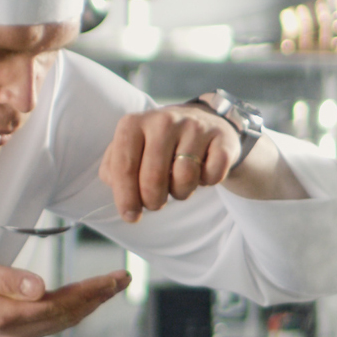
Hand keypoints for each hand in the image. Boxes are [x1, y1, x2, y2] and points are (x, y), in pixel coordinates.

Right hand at [0, 247, 130, 336]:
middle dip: (99, 297)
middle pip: (67, 315)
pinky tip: (84, 299)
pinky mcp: (14, 331)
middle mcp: (15, 330)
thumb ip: (5, 278)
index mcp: (6, 314)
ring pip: (63, 320)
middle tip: (123, 278)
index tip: (114, 278)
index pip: (60, 304)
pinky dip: (74, 308)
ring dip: (90, 304)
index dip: (91, 292)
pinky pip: (53, 321)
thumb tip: (39, 288)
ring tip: (111, 286)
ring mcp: (15, 334)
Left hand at [99, 103, 242, 221]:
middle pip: (153, 179)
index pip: (124, 167)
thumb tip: (118, 189)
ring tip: (179, 183)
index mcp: (133, 124)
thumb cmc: (158, 145)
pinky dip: (208, 182)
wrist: (204, 122)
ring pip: (185, 178)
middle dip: (153, 201)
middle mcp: (163, 120)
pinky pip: (213, 175)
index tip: (130, 216)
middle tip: (156, 201)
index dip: (126, 198)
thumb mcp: (131, 149)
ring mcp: (195, 126)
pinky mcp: (222, 137)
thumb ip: (114, 169)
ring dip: (181, 192)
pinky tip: (203, 172)